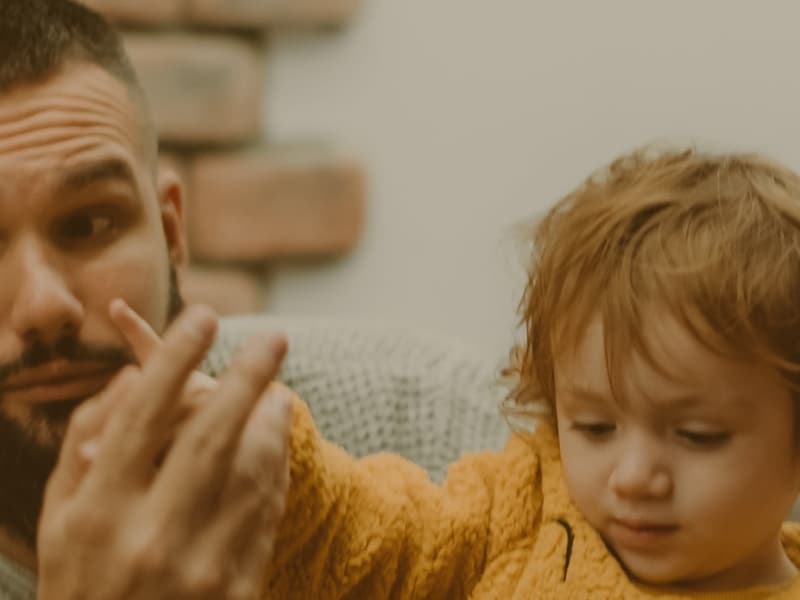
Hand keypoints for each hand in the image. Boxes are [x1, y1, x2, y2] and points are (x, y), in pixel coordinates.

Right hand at [36, 301, 292, 599]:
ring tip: (276, 392)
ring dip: (272, 422)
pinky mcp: (237, 589)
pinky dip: (277, 469)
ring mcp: (199, 567)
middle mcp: (149, 537)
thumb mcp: (59, 519)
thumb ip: (87, 444)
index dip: (175, 357)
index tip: (202, 316)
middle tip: (272, 338)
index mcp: (95, 514)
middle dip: (246, 376)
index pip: (142, 416)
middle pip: (210, 435)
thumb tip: (134, 377)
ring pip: (252, 471)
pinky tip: (276, 444)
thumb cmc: (80, 582)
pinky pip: (267, 512)